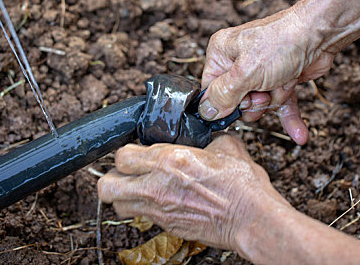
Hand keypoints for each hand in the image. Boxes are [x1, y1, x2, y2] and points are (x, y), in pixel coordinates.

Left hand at [97, 135, 286, 250]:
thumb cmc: (242, 185)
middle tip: (126, 172)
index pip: (123, 155)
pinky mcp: (167, 226)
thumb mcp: (227, 146)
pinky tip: (159, 200)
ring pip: (117, 205)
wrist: (252, 218)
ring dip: (122, 196)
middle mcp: (157, 186)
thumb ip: (207, 137)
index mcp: (169, 160)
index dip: (127, 152)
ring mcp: (159, 209)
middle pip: (107, 185)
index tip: (137, 151)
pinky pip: (140, 217)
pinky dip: (142, 209)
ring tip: (137, 188)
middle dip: (113, 177)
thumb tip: (204, 133)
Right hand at [199, 3, 333, 144]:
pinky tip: (300, 134)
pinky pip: (280, 103)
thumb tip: (205, 113)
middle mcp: (238, 61)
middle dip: (253, 104)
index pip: (210, 89)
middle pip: (236, 100)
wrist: (321, 34)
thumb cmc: (283, 42)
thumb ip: (223, 95)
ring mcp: (261, 70)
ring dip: (273, 102)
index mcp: (222, 53)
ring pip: (260, 104)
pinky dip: (290, 117)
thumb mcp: (245, 73)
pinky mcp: (281, 78)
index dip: (224, 104)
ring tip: (281, 88)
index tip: (239, 105)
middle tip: (262, 93)